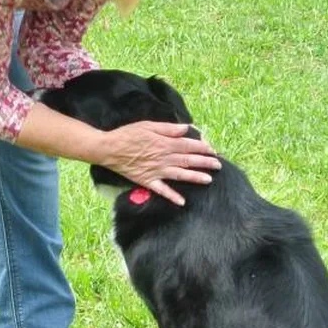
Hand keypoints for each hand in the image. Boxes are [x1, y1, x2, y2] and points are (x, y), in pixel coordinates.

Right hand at [97, 122, 219, 206]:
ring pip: (180, 175)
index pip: (188, 145)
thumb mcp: (148, 125)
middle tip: (219, 165)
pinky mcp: (148, 180)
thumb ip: (169, 128)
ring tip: (209, 180)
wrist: (109, 149)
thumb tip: (186, 129)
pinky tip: (182, 202)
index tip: (213, 149)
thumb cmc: (128, 134)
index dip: (202, 147)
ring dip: (195, 177)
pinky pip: (162, 190)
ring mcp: (156, 171)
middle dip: (205, 162)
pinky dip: (172, 196)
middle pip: (188, 160)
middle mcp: (163, 158)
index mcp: (164, 143)